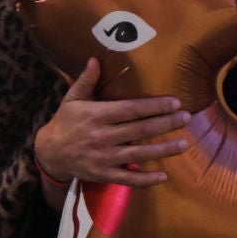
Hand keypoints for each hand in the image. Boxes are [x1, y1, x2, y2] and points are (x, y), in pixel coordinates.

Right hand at [32, 57, 190, 186]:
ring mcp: (103, 158)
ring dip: (163, 150)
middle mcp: (102, 137)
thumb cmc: (65, 121)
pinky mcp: (103, 174)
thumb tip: (95, 58)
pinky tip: (164, 176)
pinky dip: (145, 179)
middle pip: (140, 130)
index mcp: (97, 115)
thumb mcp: (72, 99)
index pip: (131, 109)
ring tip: (184, 144)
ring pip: (138, 154)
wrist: (49, 152)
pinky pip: (127, 178)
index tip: (175, 102)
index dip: (154, 106)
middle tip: (187, 118)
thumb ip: (86, 80)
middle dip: (166, 124)